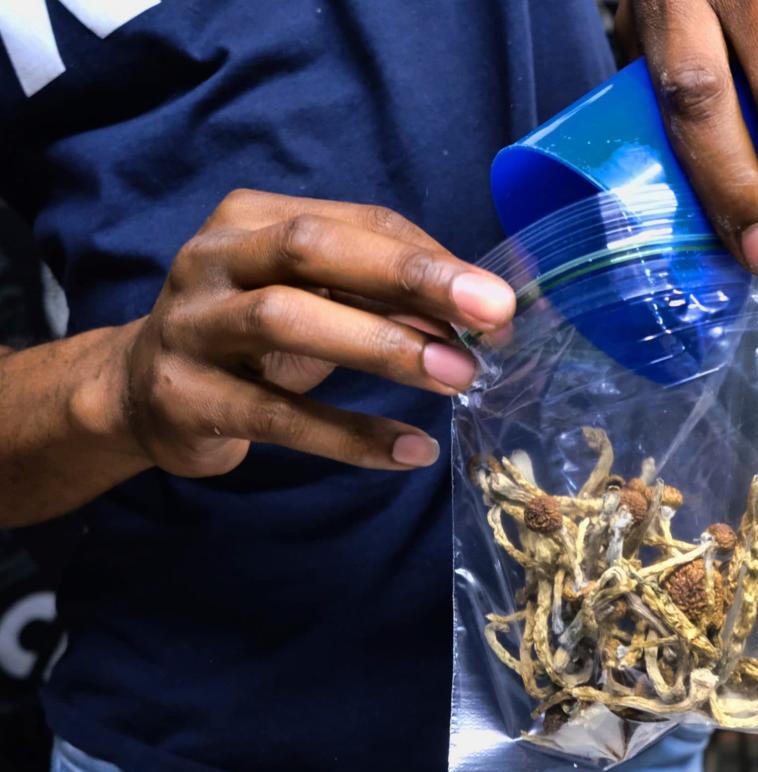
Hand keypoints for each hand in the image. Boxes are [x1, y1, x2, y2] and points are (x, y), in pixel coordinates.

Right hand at [119, 189, 514, 477]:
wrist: (142, 393)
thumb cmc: (251, 335)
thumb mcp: (313, 299)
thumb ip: (381, 296)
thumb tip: (478, 317)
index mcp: (253, 218)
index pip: (358, 221)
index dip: (432, 258)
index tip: (498, 300)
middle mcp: (214, 258)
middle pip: (314, 249)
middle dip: (410, 277)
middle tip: (491, 314)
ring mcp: (191, 325)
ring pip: (286, 320)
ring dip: (383, 347)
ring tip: (457, 376)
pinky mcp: (184, 396)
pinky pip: (277, 416)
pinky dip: (349, 434)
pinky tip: (411, 449)